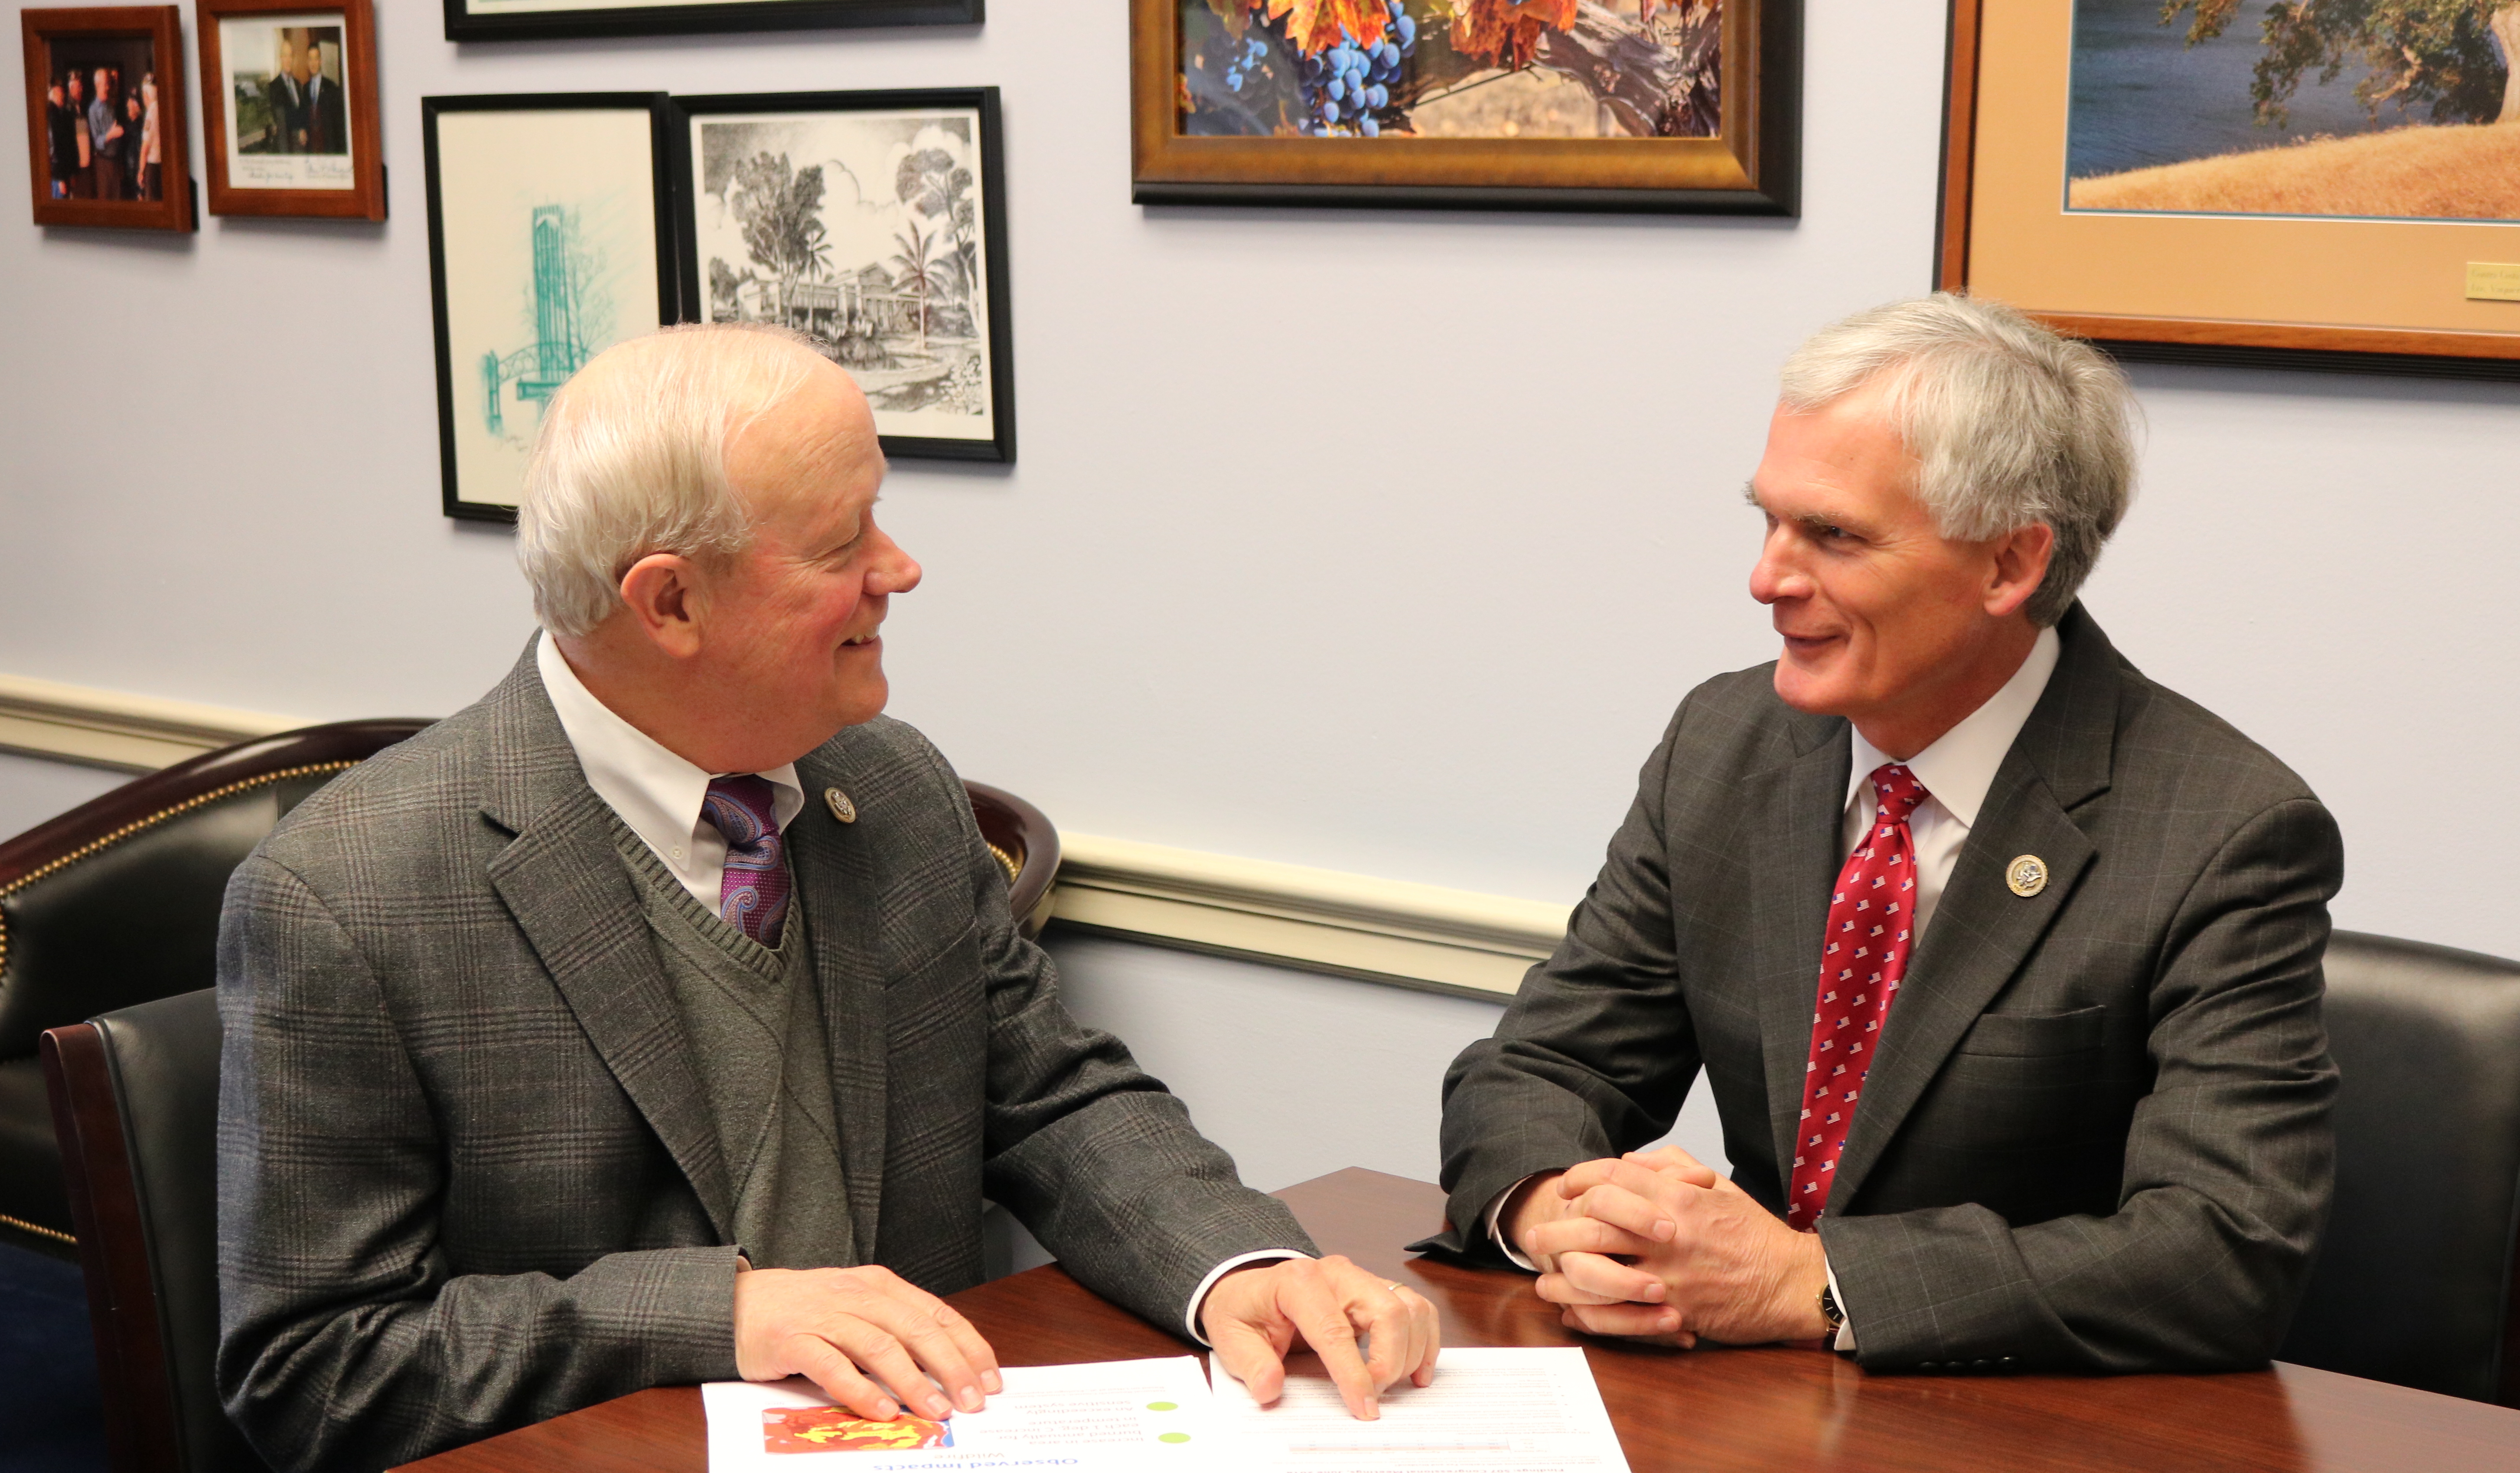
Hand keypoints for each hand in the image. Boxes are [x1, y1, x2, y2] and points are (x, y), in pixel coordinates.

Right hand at [733, 1265, 1002, 1421]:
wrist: (737, 1304)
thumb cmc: (806, 1312)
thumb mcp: (858, 1310)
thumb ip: (895, 1331)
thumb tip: (946, 1371)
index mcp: (880, 1286)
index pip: (937, 1314)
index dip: (968, 1346)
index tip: (990, 1379)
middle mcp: (857, 1295)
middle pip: (916, 1330)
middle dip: (951, 1367)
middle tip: (972, 1401)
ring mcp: (825, 1316)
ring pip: (880, 1347)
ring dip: (913, 1382)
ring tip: (936, 1411)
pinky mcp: (794, 1339)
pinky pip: (833, 1366)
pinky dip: (861, 1390)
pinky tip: (882, 1411)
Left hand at [1199, 1255, 1439, 1418]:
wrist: (1250, 1290)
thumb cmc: (1244, 1311)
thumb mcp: (1230, 1337)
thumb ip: (1251, 1363)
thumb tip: (1270, 1388)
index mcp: (1299, 1282)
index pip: (1336, 1330)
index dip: (1354, 1373)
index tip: (1365, 1408)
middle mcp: (1338, 1274)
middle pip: (1388, 1311)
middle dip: (1390, 1362)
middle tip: (1373, 1396)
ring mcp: (1360, 1279)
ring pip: (1409, 1308)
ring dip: (1412, 1352)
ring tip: (1393, 1385)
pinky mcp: (1375, 1291)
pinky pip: (1415, 1308)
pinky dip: (1425, 1340)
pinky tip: (1417, 1370)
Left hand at [1520, 1154, 1829, 1346]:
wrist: (1793, 1284)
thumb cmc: (1755, 1234)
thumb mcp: (1719, 1187)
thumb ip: (1672, 1167)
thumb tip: (1628, 1161)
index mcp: (1679, 1199)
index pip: (1614, 1177)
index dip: (1581, 1177)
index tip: (1565, 1187)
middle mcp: (1669, 1234)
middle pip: (1594, 1224)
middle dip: (1557, 1229)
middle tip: (1536, 1235)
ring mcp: (1670, 1277)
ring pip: (1598, 1273)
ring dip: (1563, 1276)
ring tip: (1543, 1277)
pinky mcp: (1674, 1313)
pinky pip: (1619, 1315)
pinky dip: (1589, 1315)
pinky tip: (1572, 1312)